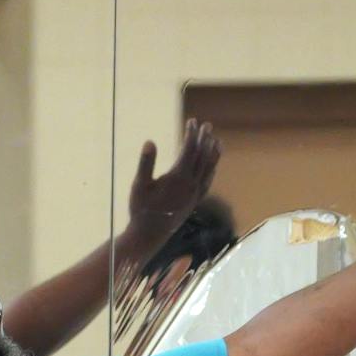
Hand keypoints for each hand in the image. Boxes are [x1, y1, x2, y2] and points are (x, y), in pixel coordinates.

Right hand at [125, 118, 220, 244]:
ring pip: (208, 169)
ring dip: (213, 153)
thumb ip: (146, 163)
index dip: (192, 134)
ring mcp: (195, 193)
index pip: (189, 149)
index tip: (192, 121)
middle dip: (205, 139)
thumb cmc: (141, 209)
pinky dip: (211, 170)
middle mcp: (191, 183)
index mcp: (178, 176)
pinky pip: (208, 182)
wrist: (149, 234)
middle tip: (207, 125)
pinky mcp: (194, 201)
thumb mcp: (139, 185)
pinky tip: (213, 166)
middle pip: (202, 156)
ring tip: (217, 141)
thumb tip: (150, 142)